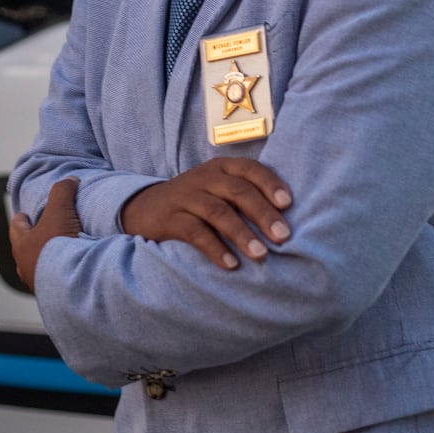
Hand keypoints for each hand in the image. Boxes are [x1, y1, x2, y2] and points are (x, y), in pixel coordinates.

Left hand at [9, 177, 80, 293]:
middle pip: (25, 250)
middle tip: (42, 234)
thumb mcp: (60, 210)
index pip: (16, 228)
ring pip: (38, 267)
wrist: (69, 281)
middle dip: (33, 241)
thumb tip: (69, 181)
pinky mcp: (54, 293)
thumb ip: (62, 192)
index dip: (21, 219)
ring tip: (59, 255)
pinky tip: (70, 270)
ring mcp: (38, 282)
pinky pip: (53, 281)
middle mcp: (26, 266)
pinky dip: (59, 274)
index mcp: (22, 245)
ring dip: (46, 260)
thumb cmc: (58, 248)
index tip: (23, 215)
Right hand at [120, 157, 292, 269]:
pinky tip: (231, 264)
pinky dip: (215, 249)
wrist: (145, 208)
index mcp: (222, 168)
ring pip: (218, 212)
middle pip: (238, 191)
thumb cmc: (195, 201)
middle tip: (283, 236)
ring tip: (260, 254)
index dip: (270, 184)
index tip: (288, 204)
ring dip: (242, 234)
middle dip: (263, 214)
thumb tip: (284, 220)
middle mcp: (205, 178)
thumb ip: (244, 195)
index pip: (250, 169)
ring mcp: (186, 197)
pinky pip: (195, 233)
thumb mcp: (217, 189)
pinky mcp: (170, 218)